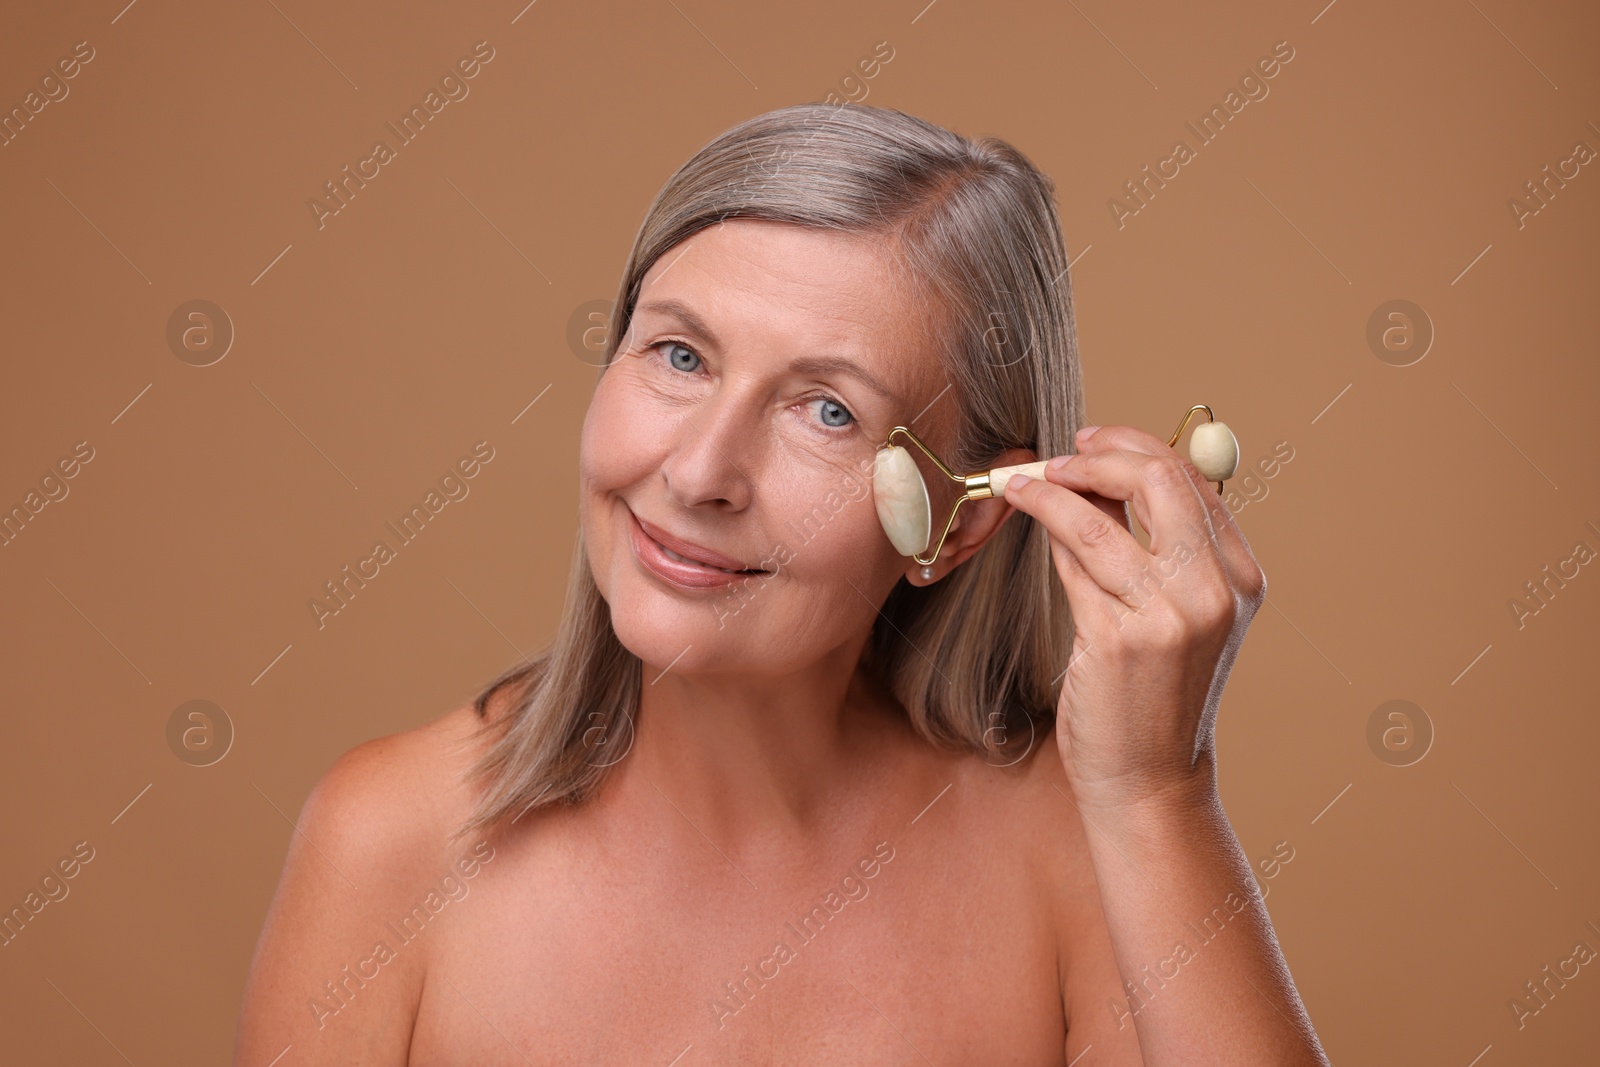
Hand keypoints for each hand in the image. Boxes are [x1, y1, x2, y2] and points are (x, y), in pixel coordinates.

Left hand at [1001, 424, 1266, 815]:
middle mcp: (1214, 591)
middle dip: (1097, 456)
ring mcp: (1169, 616)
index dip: (1133, 446)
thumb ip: (1153, 546)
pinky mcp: (1117, 639)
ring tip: (1019, 484)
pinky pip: (1071, 564)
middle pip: (1156, 481)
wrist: (1150, 778)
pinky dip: (1047, 537)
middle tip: (1055, 456)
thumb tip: (1099, 474)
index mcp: (1241, 576)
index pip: (1191, 478)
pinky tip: (1031, 528)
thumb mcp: (1177, 613)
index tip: (1089, 440)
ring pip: (1097, 520)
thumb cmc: (1153, 692)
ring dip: (1049, 491)